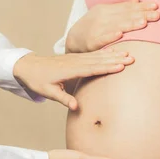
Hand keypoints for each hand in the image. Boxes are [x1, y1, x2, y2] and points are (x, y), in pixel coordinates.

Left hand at [13, 51, 133, 109]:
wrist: (28, 66)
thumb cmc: (37, 80)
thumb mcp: (47, 92)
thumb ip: (63, 98)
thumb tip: (76, 107)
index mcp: (68, 70)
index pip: (91, 68)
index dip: (106, 67)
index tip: (120, 66)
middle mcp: (74, 62)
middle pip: (98, 60)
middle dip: (115, 59)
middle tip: (132, 58)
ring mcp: (75, 58)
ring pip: (97, 55)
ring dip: (113, 54)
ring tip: (128, 53)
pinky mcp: (75, 57)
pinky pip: (92, 54)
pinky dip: (104, 52)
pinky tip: (113, 51)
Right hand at [66, 0, 159, 52]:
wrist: (72, 39)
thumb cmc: (92, 27)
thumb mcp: (105, 14)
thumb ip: (120, 8)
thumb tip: (137, 1)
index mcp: (106, 9)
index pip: (127, 8)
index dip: (142, 7)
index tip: (156, 7)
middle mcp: (101, 17)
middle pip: (125, 16)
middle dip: (141, 15)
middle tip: (156, 15)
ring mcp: (96, 29)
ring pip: (116, 26)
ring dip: (130, 24)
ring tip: (143, 23)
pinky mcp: (91, 41)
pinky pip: (102, 39)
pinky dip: (111, 36)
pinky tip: (120, 35)